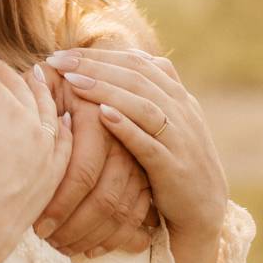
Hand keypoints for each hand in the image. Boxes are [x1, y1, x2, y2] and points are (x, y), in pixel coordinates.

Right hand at [0, 58, 72, 262]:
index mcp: (7, 108)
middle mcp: (34, 124)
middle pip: (20, 91)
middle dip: (6, 76)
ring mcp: (47, 149)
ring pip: (47, 111)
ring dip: (39, 92)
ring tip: (34, 78)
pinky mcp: (53, 173)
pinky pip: (64, 143)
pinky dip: (63, 127)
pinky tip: (64, 120)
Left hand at [45, 48, 227, 238]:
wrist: (204, 209)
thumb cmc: (174, 161)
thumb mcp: (167, 120)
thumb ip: (148, 92)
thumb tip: (120, 57)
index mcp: (177, 96)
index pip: (137, 62)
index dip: (99, 55)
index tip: (63, 53)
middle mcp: (182, 111)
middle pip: (136, 77)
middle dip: (95, 65)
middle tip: (58, 61)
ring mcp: (181, 139)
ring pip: (143, 105)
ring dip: (106, 90)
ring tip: (72, 82)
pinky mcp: (175, 168)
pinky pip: (150, 144)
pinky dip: (127, 127)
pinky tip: (102, 115)